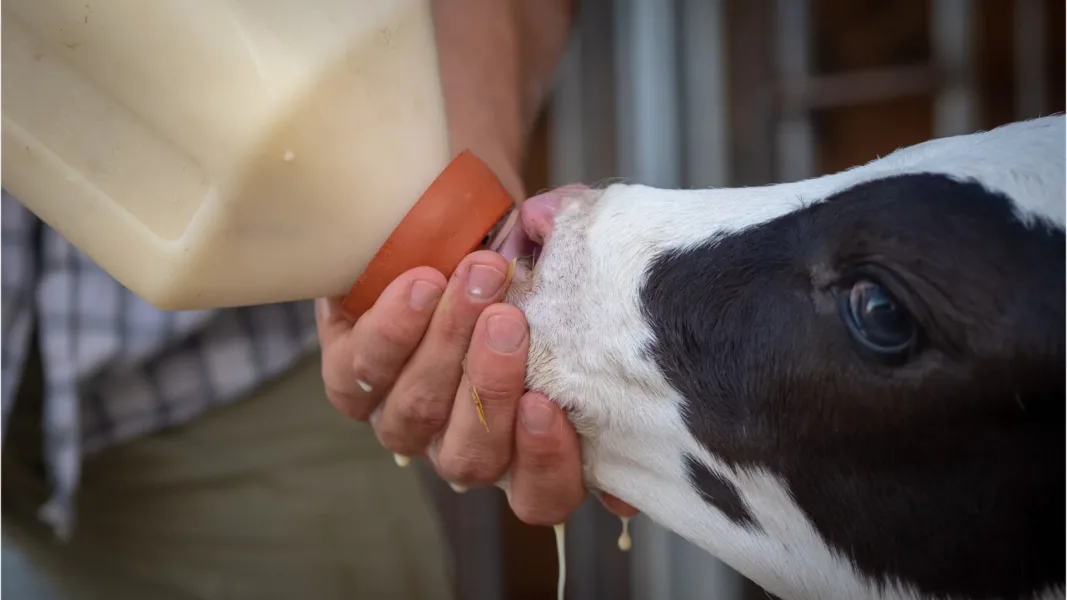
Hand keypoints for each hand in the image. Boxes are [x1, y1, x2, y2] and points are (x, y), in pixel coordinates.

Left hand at [317, 250, 585, 524]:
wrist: (437, 216)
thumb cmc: (512, 249)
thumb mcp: (555, 250)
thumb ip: (572, 248)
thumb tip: (557, 228)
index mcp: (523, 439)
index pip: (541, 494)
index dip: (546, 464)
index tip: (546, 405)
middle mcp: (459, 441)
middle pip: (471, 456)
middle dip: (489, 387)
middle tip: (508, 319)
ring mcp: (401, 417)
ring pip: (416, 414)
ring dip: (446, 345)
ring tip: (475, 279)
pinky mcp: (349, 379)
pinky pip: (359, 377)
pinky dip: (392, 331)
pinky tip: (422, 284)